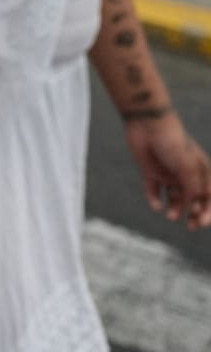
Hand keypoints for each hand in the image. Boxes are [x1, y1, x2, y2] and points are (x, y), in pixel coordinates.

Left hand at [125, 112, 210, 229]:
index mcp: (201, 171)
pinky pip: (154, 190)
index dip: (209, 210)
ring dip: (176, 208)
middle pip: (194, 199)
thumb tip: (195, 206)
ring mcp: (169, 173)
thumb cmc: (173, 143)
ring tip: (170, 215)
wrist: (147, 125)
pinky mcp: (151, 171)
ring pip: (175, 197)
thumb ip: (193, 187)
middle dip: (194, 214)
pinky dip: (155, 199)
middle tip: (190, 226)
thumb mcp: (187, 167)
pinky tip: (157, 206)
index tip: (202, 221)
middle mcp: (186, 174)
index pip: (210, 196)